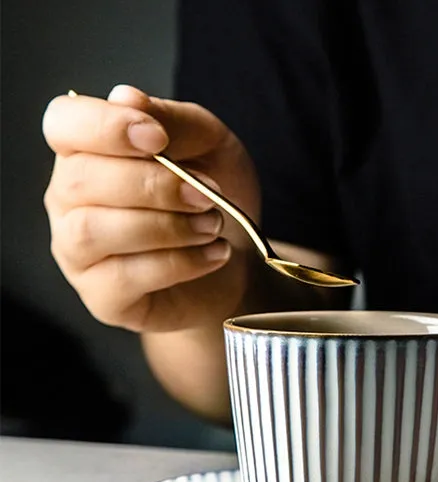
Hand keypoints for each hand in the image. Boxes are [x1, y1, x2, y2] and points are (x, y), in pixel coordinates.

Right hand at [42, 84, 259, 331]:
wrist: (242, 261)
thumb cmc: (216, 197)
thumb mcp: (212, 146)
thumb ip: (175, 121)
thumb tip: (125, 97)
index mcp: (89, 152)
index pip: (63, 124)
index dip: (104, 127)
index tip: (158, 138)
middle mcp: (71, 200)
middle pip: (81, 181)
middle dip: (155, 185)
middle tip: (206, 194)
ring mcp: (80, 252)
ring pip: (94, 231)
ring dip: (166, 226)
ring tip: (213, 225)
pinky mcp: (103, 297)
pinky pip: (125, 277)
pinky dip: (180, 262)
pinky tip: (214, 254)